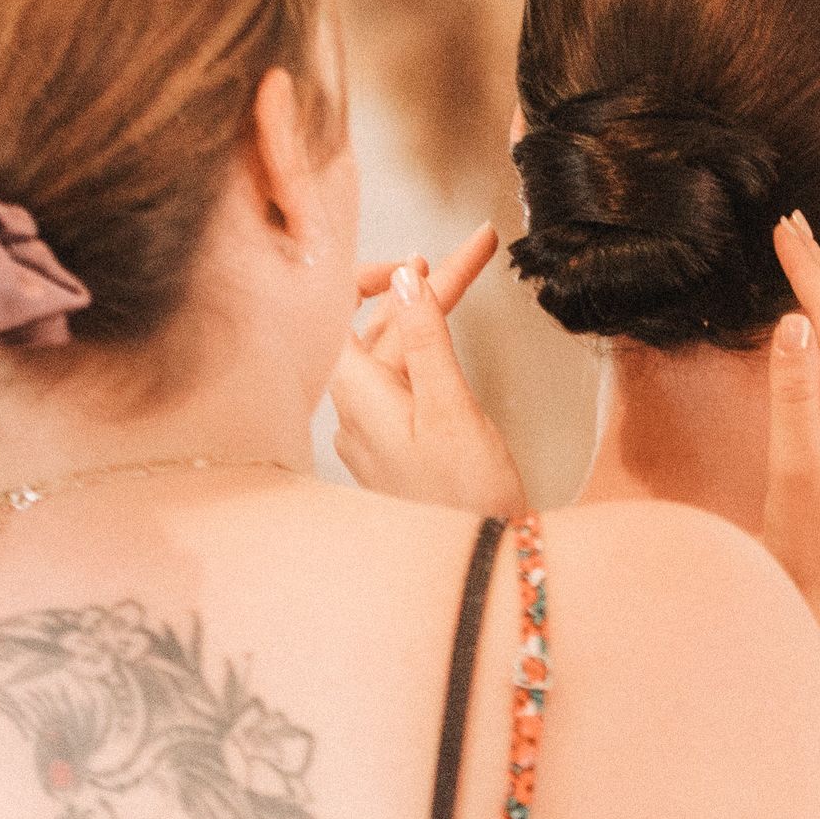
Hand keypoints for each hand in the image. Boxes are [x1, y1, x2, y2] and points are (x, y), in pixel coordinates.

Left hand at [329, 224, 527, 516]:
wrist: (480, 571)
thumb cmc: (465, 500)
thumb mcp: (451, 408)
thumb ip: (426, 338)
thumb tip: (405, 277)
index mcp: (357, 396)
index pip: (339, 310)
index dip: (375, 273)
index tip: (423, 255)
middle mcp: (355, 412)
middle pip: (381, 328)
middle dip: (428, 284)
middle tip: (480, 248)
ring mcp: (375, 431)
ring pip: (396, 353)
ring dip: (432, 312)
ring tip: (474, 268)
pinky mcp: (397, 448)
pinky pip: (405, 382)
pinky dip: (430, 348)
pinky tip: (447, 334)